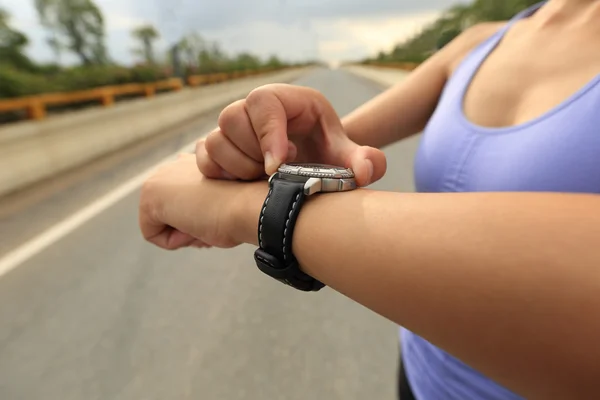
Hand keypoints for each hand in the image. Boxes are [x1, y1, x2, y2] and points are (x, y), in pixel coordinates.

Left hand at [139, 154, 263, 249]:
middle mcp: (173, 165)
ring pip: (167, 225)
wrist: (251, 204)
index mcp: (196, 160)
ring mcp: (158, 179)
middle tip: (217, 216)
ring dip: (188, 232)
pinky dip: (177, 240)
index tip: (227, 209)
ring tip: (209, 219)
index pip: (191, 204)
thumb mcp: (231, 200)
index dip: (208, 216)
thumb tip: (197, 216)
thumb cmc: (250, 206)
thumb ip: (212, 200)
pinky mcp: (149, 198)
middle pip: (176, 215)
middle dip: (194, 224)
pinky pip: (155, 235)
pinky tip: (196, 224)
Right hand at [196, 83, 386, 186]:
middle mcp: (256, 109)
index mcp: (289, 101)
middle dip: (251, 153)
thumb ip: (364, 162)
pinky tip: (245, 183)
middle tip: (274, 173)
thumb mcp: (348, 158)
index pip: (263, 101)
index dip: (266, 133)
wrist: (313, 165)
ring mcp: (235, 127)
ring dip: (236, 167)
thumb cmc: (329, 156)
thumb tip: (367, 170)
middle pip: (231, 117)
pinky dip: (220, 174)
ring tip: (262, 179)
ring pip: (214, 139)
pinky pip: (204, 156)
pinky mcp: (221, 146)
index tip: (277, 165)